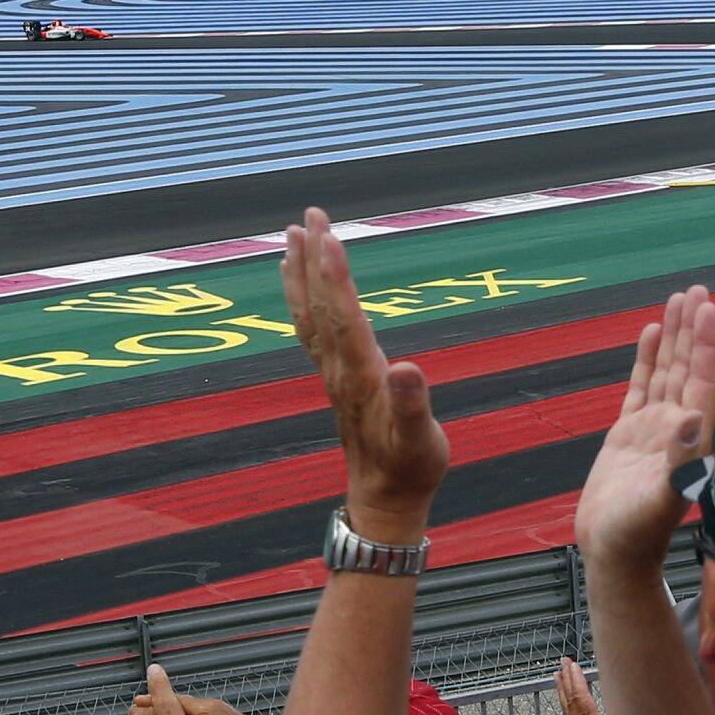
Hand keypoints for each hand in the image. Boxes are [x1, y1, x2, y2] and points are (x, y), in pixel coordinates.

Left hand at [280, 209, 448, 537]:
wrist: (384, 499)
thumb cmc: (410, 468)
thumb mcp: (421, 441)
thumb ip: (413, 406)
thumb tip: (407, 370)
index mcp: (361, 374)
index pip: (344, 315)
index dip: (334, 275)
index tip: (327, 236)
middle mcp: (339, 368)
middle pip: (320, 304)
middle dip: (314, 257)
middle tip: (311, 214)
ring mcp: (333, 372)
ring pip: (309, 313)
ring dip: (300, 272)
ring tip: (292, 234)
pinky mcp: (335, 378)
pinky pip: (311, 328)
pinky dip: (303, 298)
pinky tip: (301, 282)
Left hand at [557, 657, 624, 714]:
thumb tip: (627, 703)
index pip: (580, 699)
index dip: (576, 680)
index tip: (571, 664)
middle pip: (570, 701)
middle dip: (566, 680)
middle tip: (562, 663)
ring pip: (568, 710)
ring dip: (563, 691)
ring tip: (558, 676)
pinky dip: (568, 705)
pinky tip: (569, 703)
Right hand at [573, 288, 714, 574]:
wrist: (612, 555)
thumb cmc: (636, 535)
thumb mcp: (659, 499)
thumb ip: (678, 461)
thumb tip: (692, 420)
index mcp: (692, 440)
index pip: (703, 381)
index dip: (706, 344)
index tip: (707, 309)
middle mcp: (678, 429)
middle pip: (689, 367)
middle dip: (693, 329)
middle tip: (696, 289)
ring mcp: (654, 429)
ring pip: (667, 372)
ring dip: (674, 338)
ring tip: (676, 300)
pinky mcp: (629, 434)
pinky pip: (641, 386)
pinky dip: (646, 359)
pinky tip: (650, 335)